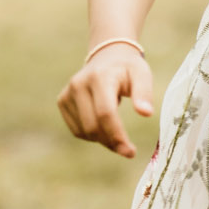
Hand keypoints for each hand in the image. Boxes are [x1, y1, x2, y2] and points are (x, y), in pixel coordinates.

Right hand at [57, 42, 153, 157]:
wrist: (107, 56)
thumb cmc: (128, 68)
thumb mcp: (142, 74)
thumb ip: (144, 93)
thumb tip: (146, 113)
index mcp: (100, 77)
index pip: (105, 113)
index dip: (117, 135)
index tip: (131, 151)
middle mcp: (79, 84)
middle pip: (93, 126)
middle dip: (111, 142)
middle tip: (128, 149)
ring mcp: (67, 93)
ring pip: (84, 131)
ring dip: (103, 140)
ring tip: (117, 131)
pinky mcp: (62, 101)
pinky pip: (77, 130)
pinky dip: (92, 136)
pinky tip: (104, 126)